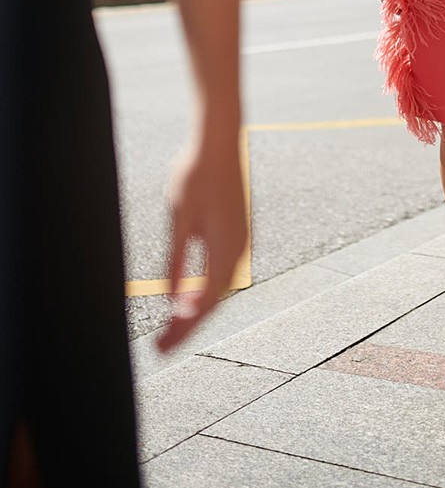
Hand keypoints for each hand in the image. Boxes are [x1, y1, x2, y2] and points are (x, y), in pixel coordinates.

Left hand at [157, 128, 247, 352]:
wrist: (219, 141)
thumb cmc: (196, 175)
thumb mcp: (179, 219)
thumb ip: (176, 261)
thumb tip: (172, 300)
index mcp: (226, 249)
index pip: (204, 304)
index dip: (183, 329)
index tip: (162, 347)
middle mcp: (238, 249)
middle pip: (214, 300)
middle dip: (188, 325)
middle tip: (162, 345)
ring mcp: (240, 240)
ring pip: (219, 287)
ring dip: (196, 309)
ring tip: (172, 326)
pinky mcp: (235, 231)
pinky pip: (221, 272)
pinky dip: (204, 290)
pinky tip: (187, 294)